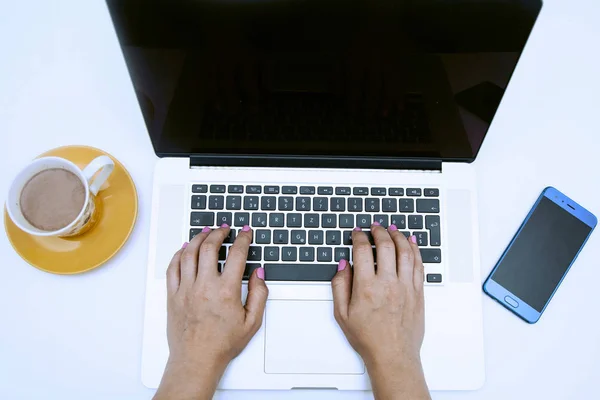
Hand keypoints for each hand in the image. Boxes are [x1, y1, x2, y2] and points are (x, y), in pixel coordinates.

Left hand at [154, 225, 267, 399]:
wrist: (197, 360)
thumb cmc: (222, 344)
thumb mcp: (252, 322)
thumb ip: (259, 294)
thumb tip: (259, 274)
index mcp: (226, 291)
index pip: (237, 255)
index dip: (243, 239)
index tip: (245, 232)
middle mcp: (204, 286)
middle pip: (210, 247)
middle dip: (219, 233)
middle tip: (224, 228)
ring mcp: (186, 289)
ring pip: (189, 253)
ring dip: (199, 238)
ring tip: (206, 232)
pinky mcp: (173, 295)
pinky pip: (173, 267)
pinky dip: (179, 254)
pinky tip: (185, 249)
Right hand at [332, 224, 429, 399]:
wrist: (393, 356)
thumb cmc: (368, 338)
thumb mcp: (342, 314)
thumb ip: (339, 286)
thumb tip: (343, 265)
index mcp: (366, 287)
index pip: (363, 251)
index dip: (359, 237)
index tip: (357, 233)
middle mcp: (388, 283)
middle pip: (386, 246)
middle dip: (379, 231)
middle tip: (375, 226)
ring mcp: (405, 287)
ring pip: (405, 252)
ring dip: (398, 236)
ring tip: (393, 229)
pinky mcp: (417, 292)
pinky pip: (419, 265)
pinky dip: (415, 250)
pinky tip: (411, 242)